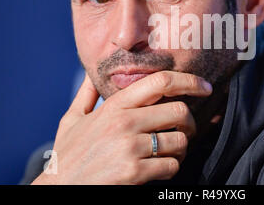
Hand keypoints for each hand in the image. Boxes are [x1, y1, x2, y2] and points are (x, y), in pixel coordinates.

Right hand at [31, 71, 211, 184]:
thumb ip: (86, 93)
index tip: (205, 87)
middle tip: (185, 131)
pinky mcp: (134, 172)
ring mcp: (129, 147)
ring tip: (170, 152)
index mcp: (114, 106)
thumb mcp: (72, 119)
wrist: (58, 190)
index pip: (160, 82)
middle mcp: (124, 122)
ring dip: (182, 148)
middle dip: (190, 123)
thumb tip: (90, 72)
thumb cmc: (67, 154)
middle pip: (179, 111)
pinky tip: (160, 169)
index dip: (189, 81)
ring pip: (180, 140)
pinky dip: (172, 168)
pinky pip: (171, 165)